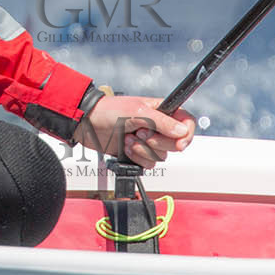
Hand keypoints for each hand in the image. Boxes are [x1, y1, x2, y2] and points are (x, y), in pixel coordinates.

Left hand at [74, 95, 196, 168]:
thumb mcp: (137, 112)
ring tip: (128, 139)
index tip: (179, 144)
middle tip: (140, 133)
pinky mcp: (138, 153)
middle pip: (175, 143)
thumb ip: (161, 122)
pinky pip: (149, 164)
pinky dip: (137, 158)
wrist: (87, 124)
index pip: (186, 122)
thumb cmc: (109, 110)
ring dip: (143, 150)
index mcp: (161, 110)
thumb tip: (182, 132)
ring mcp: (148, 141)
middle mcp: (158, 126)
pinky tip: (125, 147)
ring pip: (161, 156)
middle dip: (157, 142)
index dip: (187, 134)